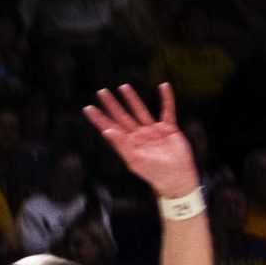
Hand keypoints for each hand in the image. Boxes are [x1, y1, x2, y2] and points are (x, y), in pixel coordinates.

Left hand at [84, 84, 198, 198]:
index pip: (110, 128)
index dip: (99, 118)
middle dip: (112, 104)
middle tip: (101, 92)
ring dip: (132, 99)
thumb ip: (121, 145)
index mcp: (128, 144)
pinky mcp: (168, 129)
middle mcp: (138, 136)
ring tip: (124, 87)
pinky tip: (163, 86)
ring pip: (140, 111)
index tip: (88, 108)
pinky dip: (166, 98)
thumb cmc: (155, 173)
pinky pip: (167, 110)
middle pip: (122, 116)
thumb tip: (107, 131)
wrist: (177, 177)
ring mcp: (153, 131)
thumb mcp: (135, 160)